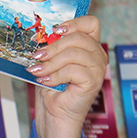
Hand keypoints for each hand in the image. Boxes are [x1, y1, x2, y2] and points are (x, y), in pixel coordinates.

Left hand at [27, 15, 106, 137]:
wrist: (54, 114)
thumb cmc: (53, 88)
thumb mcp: (51, 60)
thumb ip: (52, 46)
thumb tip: (43, 35)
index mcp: (90, 46)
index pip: (91, 24)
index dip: (74, 23)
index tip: (55, 31)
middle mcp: (97, 56)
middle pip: (79, 38)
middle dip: (54, 46)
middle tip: (38, 56)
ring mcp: (98, 69)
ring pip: (74, 54)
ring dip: (52, 62)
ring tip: (38, 71)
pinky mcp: (93, 82)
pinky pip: (72, 70)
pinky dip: (55, 75)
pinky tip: (46, 81)